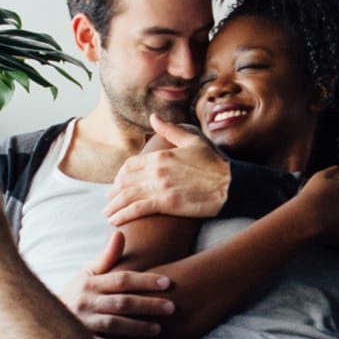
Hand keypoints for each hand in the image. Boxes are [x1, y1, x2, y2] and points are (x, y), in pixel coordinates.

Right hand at [60, 231, 175, 338]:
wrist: (47, 320)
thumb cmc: (78, 294)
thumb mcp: (88, 274)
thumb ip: (107, 257)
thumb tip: (120, 233)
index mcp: (90, 283)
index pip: (122, 280)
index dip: (146, 281)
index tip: (168, 282)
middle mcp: (86, 302)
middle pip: (122, 303)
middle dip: (149, 305)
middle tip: (172, 306)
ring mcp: (83, 323)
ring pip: (114, 325)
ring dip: (138, 327)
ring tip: (158, 328)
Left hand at [104, 114, 230, 225]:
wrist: (231, 184)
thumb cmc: (215, 163)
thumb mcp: (192, 140)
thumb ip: (170, 130)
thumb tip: (154, 117)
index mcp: (160, 155)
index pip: (130, 165)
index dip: (120, 176)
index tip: (117, 185)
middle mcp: (156, 170)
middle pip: (124, 181)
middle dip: (114, 193)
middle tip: (109, 202)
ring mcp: (160, 187)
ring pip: (127, 196)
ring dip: (114, 206)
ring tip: (108, 215)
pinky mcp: (167, 203)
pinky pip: (137, 209)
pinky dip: (123, 215)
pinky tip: (115, 222)